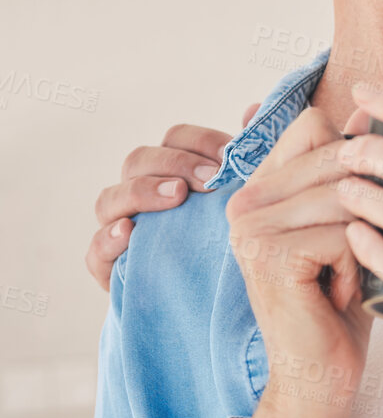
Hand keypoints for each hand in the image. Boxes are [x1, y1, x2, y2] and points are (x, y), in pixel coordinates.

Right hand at [86, 100, 261, 290]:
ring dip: (142, 192)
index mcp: (171, 170)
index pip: (175, 138)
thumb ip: (246, 158)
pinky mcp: (108, 268)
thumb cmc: (227, 243)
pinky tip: (131, 233)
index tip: (231, 156)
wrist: (211, 307)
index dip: (200, 141)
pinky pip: (95, 251)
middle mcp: (139, 193)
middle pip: (139, 160)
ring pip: (110, 198)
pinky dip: (108, 239)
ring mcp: (118, 227)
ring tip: (177, 196)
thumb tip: (252, 111)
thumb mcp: (242, 202)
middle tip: (211, 179)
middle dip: (175, 163)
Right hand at [224, 101, 376, 417]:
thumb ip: (353, 172)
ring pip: (348, 195)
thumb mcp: (351, 228)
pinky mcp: (269, 255)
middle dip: (370, 205)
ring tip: (346, 278)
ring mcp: (251, 227)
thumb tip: (372, 111)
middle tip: (358, 255)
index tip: (360, 210)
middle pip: (337, 156)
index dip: (355, 157)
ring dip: (367, 241)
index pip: (315, 126)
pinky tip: (339, 297)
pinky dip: (360, 267)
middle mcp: (245, 200)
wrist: (319, 380)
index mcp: (260, 186)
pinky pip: (346, 233)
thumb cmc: (342, 307)